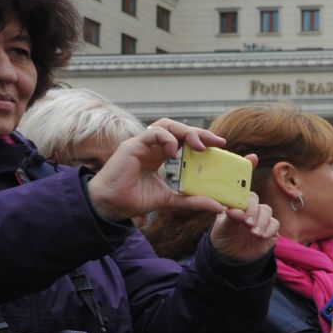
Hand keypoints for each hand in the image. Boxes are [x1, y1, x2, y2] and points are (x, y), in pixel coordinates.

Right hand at [86, 119, 240, 223]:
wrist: (112, 205)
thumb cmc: (135, 199)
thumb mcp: (171, 200)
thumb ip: (193, 201)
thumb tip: (219, 207)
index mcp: (160, 154)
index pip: (183, 138)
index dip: (201, 138)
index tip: (220, 145)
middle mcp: (152, 146)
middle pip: (177, 128)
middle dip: (199, 132)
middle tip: (217, 142)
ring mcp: (141, 144)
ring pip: (165, 125)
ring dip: (185, 132)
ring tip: (198, 146)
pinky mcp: (132, 146)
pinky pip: (152, 133)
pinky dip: (166, 139)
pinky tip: (174, 153)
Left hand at [207, 190, 278, 263]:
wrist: (231, 256)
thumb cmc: (224, 237)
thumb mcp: (223, 227)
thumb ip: (231, 217)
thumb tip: (238, 211)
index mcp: (239, 205)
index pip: (246, 196)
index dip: (246, 202)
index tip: (241, 213)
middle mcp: (251, 210)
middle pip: (258, 203)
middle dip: (254, 213)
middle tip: (248, 224)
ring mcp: (261, 219)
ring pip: (267, 212)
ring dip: (262, 222)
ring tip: (254, 233)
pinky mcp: (270, 230)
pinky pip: (274, 224)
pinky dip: (269, 229)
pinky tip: (262, 236)